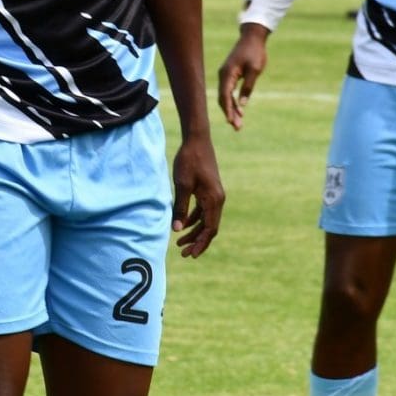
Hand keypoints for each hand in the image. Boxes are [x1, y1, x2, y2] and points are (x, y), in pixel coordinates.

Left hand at [170, 136, 223, 257]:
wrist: (196, 140)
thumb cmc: (189, 161)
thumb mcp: (182, 185)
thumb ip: (181, 208)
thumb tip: (177, 230)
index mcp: (214, 200)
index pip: (210, 229)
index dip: (201, 243)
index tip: (191, 255)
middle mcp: (218, 199)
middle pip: (209, 227)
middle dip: (197, 241)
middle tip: (183, 253)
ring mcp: (214, 194)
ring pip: (206, 219)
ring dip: (194, 231)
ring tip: (179, 242)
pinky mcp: (209, 190)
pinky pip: (203, 210)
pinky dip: (194, 219)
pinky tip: (182, 225)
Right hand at [216, 25, 269, 131]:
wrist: (253, 38)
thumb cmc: (255, 52)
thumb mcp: (255, 70)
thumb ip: (248, 87)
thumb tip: (242, 104)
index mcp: (228, 73)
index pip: (225, 95)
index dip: (228, 109)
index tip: (231, 122)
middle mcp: (223, 75)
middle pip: (223, 98)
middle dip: (229, 113)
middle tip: (237, 128)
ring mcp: (225, 75)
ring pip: (225, 96)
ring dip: (232, 110)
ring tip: (238, 124)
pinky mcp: (230, 75)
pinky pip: (229, 92)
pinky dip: (233, 101)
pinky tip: (240, 111)